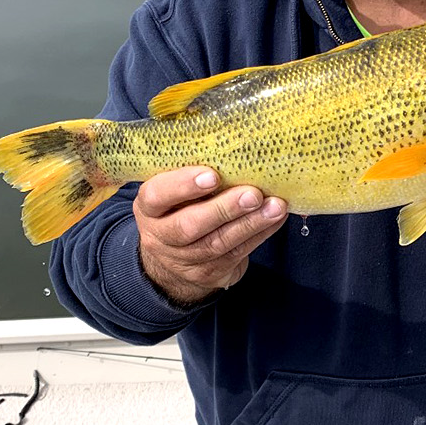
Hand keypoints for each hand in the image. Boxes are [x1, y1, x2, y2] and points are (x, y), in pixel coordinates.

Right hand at [135, 167, 287, 307]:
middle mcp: (161, 236)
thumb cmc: (181, 211)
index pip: (157, 196)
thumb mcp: (174, 194)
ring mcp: (184, 258)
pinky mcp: (210, 272)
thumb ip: (194, 177)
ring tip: (276, 206)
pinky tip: (276, 219)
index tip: (212, 175)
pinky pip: (237, 252)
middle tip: (252, 194)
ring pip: (218, 242)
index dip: (182, 186)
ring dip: (251, 223)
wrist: (173, 264)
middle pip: (189, 225)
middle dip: (224, 209)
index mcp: (149, 208)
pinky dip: (260, 234)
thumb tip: (239, 152)